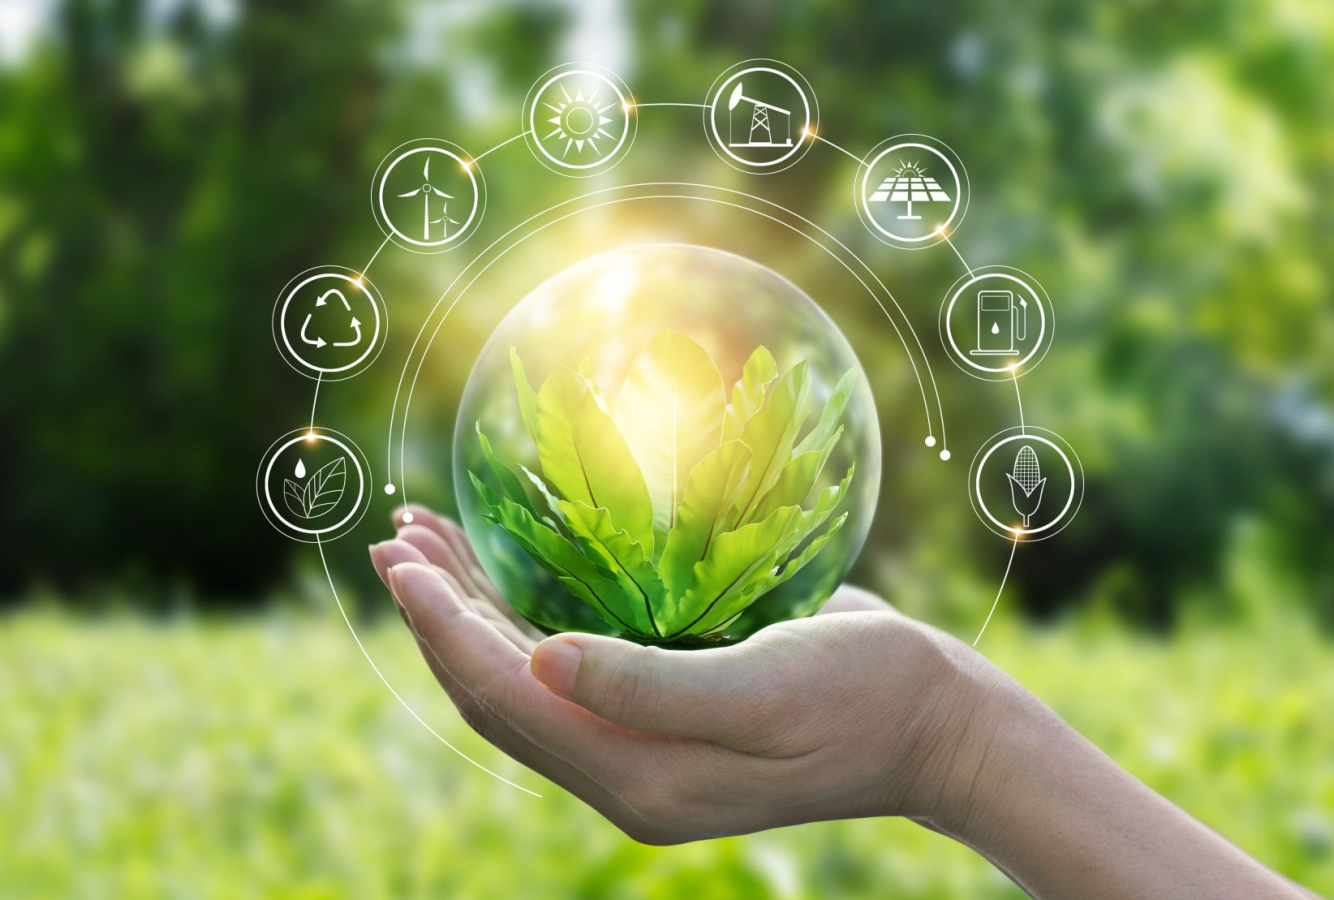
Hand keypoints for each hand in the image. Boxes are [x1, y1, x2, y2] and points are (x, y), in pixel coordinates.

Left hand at [369, 505, 1011, 843]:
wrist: (937, 724)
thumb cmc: (867, 695)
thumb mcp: (766, 687)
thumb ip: (648, 685)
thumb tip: (537, 662)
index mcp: (640, 776)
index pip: (507, 699)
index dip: (444, 629)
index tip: (403, 560)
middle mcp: (627, 771)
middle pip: (499, 692)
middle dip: (440, 616)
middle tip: (396, 536)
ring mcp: (643, 747)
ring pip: (525, 680)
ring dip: (472, 613)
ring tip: (427, 540)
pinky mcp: (664, 715)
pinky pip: (569, 670)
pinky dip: (525, 618)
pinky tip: (510, 568)